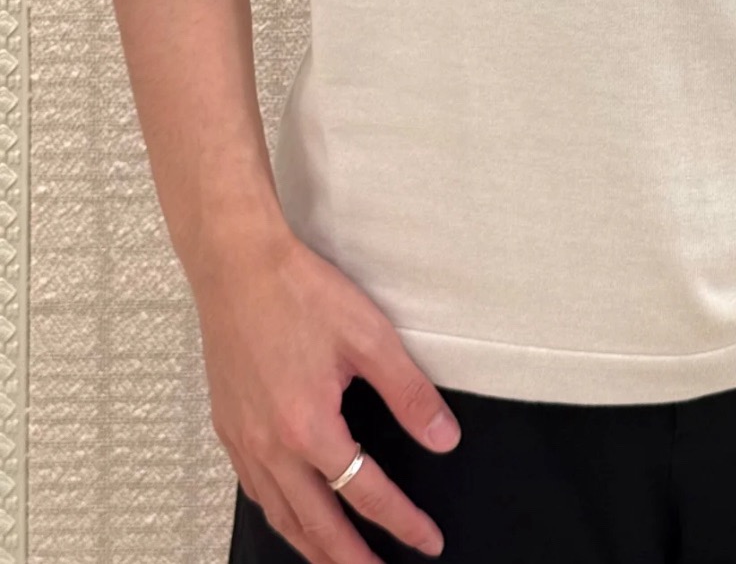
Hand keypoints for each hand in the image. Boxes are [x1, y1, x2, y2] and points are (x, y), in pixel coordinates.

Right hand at [192, 227, 457, 561]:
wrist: (235, 264)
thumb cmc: (299, 292)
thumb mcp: (369, 336)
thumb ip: (408, 393)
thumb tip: (444, 437)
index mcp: (309, 428)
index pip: (365, 492)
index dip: (402, 521)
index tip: (428, 541)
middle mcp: (270, 446)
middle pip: (316, 525)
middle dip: (351, 560)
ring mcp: (243, 440)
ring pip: (280, 515)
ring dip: (312, 546)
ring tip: (340, 562)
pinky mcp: (227, 426)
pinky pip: (255, 491)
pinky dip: (280, 515)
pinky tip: (292, 513)